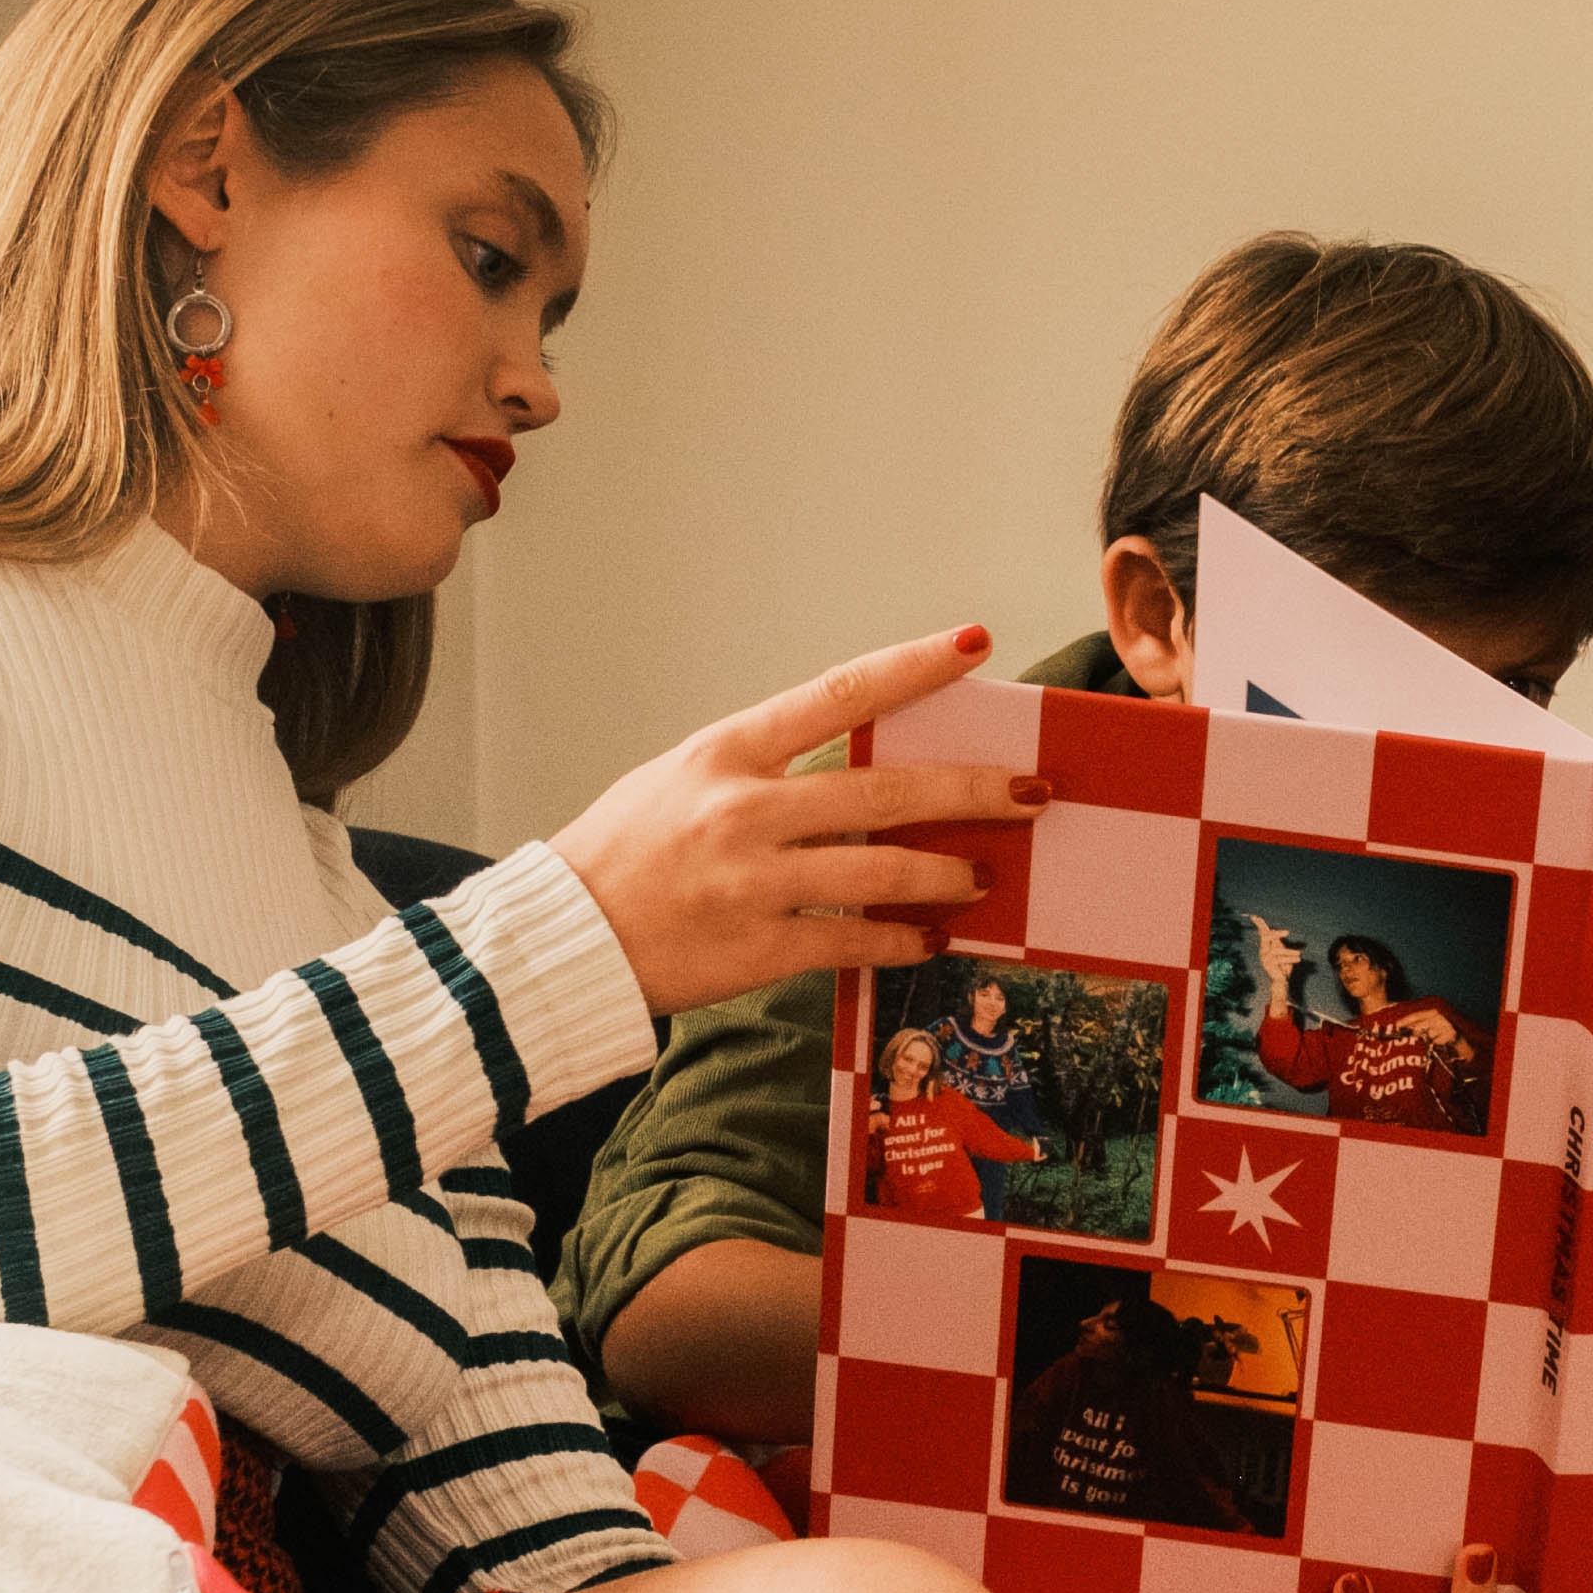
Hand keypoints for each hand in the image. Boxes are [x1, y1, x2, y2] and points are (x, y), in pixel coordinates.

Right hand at [550, 625, 1048, 1015]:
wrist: (563, 937)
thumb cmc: (621, 853)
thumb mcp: (682, 779)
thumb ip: (762, 767)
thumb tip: (854, 765)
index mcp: (727, 752)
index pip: (839, 693)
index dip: (913, 667)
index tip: (974, 645)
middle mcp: (745, 810)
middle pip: (885, 790)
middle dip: (970, 789)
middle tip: (1029, 790)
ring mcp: (754, 881)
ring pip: (881, 869)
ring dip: (947, 870)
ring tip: (981, 873)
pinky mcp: (758, 947)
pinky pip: (852, 939)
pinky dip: (900, 938)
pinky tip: (929, 937)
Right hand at [1244, 911, 1297, 969]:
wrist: (1281, 982)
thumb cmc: (1283, 967)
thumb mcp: (1284, 953)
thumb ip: (1281, 944)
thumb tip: (1280, 933)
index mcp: (1266, 947)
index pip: (1262, 934)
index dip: (1260, 925)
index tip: (1254, 916)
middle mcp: (1263, 951)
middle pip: (1266, 937)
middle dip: (1276, 934)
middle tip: (1287, 932)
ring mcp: (1265, 958)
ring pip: (1277, 950)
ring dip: (1289, 952)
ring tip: (1299, 954)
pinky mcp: (1269, 965)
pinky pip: (1280, 958)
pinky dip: (1290, 958)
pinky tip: (1298, 959)